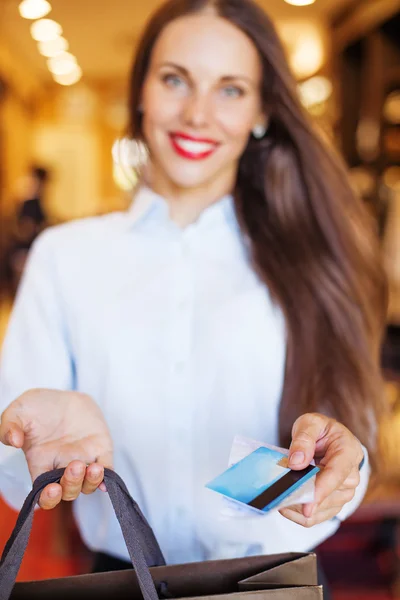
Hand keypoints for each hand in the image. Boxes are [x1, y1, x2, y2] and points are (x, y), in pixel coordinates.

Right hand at [0, 389, 112, 509]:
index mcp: (41, 465)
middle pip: (68, 492)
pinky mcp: (101, 450)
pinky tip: (105, 472)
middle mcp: (62, 468)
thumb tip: (14, 441)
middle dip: (72, 484)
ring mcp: (83, 460)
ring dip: (91, 481)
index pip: (43, 494)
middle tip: (75, 466)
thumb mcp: (17, 412)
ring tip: (94, 468)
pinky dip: (108, 476)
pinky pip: (108, 470)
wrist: (63, 397)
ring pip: (88, 484)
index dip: (48, 498)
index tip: (51, 489)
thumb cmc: (37, 408)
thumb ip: (9, 426)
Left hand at [279, 413, 363, 526]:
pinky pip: (318, 517)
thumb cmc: (322, 430)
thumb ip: (304, 439)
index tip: (307, 506)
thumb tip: (296, 462)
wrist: (331, 438)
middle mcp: (351, 476)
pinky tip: (286, 507)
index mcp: (349, 452)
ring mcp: (345, 492)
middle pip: (328, 496)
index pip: (336, 475)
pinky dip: (300, 515)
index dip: (321, 491)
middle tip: (278, 492)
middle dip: (303, 497)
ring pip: (321, 510)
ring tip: (280, 496)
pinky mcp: (335, 503)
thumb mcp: (311, 423)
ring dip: (299, 506)